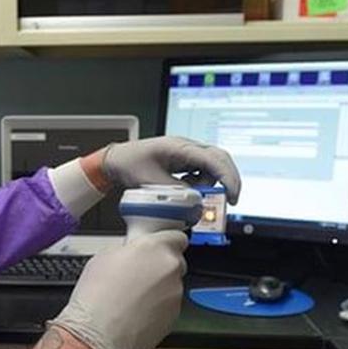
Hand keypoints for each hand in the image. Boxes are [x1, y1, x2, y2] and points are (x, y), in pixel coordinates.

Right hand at [47, 230, 188, 348]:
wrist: (97, 335)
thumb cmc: (96, 298)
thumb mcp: (104, 257)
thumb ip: (129, 250)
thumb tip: (132, 253)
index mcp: (155, 248)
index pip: (177, 237)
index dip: (165, 242)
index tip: (157, 247)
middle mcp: (170, 269)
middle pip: (175, 262)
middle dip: (159, 266)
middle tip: (137, 274)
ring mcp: (175, 294)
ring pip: (171, 285)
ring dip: (157, 289)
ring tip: (131, 298)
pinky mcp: (175, 317)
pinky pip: (168, 305)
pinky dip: (156, 307)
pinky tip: (135, 312)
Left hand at [82, 136, 241, 203]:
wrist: (116, 160)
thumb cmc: (129, 163)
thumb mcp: (152, 182)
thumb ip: (176, 192)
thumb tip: (196, 201)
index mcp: (180, 147)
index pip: (213, 159)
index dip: (227, 177)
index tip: (231, 195)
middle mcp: (187, 148)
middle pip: (220, 159)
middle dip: (228, 180)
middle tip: (228, 200)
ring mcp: (186, 154)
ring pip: (212, 167)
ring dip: (210, 183)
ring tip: (192, 194)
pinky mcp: (184, 162)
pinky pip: (201, 172)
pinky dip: (201, 184)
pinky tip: (187, 190)